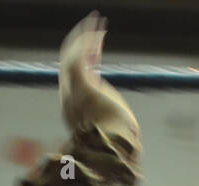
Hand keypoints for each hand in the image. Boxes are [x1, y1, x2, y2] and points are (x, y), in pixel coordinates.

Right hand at [59, 11, 138, 139]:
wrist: (114, 151)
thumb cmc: (117, 146)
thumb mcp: (114, 133)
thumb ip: (114, 127)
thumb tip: (131, 136)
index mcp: (72, 106)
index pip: (72, 75)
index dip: (83, 60)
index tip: (97, 52)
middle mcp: (68, 96)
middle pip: (67, 60)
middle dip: (80, 42)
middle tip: (95, 28)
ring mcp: (74, 90)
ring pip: (72, 53)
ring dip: (85, 36)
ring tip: (98, 21)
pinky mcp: (84, 84)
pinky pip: (81, 55)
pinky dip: (89, 40)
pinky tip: (99, 30)